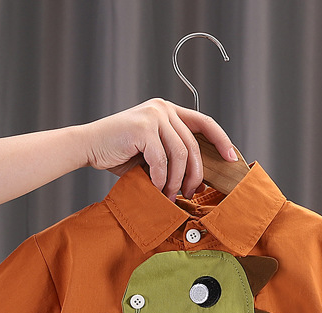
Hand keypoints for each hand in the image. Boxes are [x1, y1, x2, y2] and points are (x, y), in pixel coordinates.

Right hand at [79, 98, 238, 199]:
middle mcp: (163, 109)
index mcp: (169, 112)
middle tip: (189, 193)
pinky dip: (159, 178)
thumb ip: (175, 156)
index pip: (205, 123)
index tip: (232, 159)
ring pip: (180, 155)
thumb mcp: (155, 153)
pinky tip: (154, 186)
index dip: (222, 140)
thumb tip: (202, 179)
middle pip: (194, 146)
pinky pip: (161, 160)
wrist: (89, 147)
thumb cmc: (122, 154)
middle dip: (194, 175)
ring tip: (169, 194)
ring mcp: (153, 116)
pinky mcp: (142, 127)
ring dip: (176, 180)